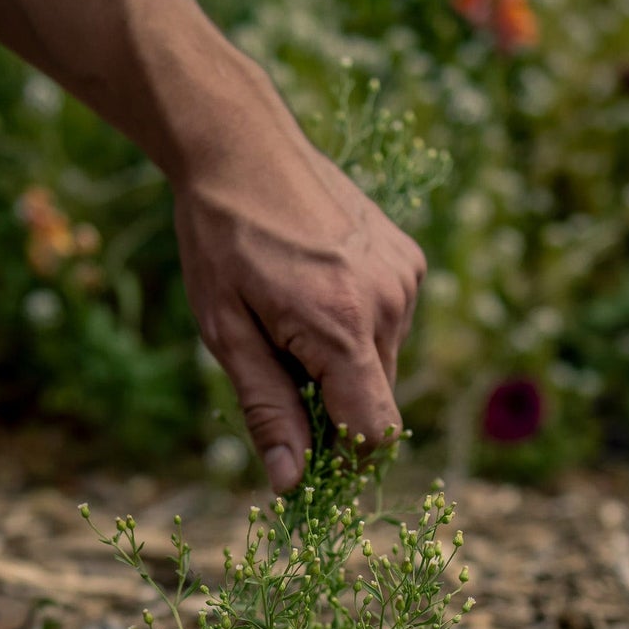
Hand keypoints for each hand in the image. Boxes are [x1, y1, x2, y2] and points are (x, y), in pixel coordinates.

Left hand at [175, 138, 425, 491]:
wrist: (241, 146)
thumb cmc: (221, 240)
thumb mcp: (226, 333)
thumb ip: (266, 409)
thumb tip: (291, 482)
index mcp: (342, 327)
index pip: (374, 432)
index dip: (344, 462)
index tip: (307, 462)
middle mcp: (389, 302)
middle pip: (377, 400)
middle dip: (333, 408)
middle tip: (275, 370)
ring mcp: (405, 276)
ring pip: (384, 362)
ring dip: (342, 365)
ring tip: (288, 318)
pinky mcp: (407, 257)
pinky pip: (389, 321)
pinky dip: (356, 328)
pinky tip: (313, 291)